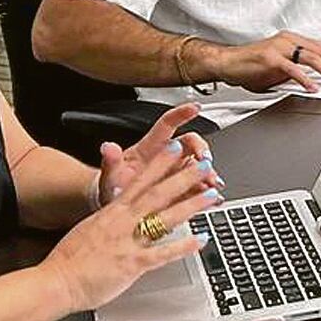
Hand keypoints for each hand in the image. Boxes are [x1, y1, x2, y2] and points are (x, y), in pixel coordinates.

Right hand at [38, 146, 222, 313]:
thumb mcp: (89, 226)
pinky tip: (201, 240)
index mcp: (112, 211)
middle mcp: (122, 222)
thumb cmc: (69, 258)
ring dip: (191, 205)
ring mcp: (129, 241)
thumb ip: (109, 216)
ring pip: (166, 218)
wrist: (57, 281)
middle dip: (184, 176)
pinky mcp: (132, 264)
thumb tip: (120, 209)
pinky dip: (183, 246)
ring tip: (211, 195)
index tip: (175, 148)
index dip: (160, 163)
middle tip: (205, 163)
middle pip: (159, 193)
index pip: (140, 180)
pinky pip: (163, 253)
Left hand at [95, 103, 212, 207]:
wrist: (116, 214)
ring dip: (208, 172)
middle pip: (190, 143)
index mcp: (150, 148)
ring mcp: (176, 173)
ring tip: (211, 182)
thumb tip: (107, 147)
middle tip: (204, 160)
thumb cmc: (113, 189)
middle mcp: (167, 156)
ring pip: (199, 165)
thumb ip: (110, 162)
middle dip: (201, 148)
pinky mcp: (182, 190)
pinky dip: (209, 193)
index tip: (195, 107)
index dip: (181, 114)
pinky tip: (212, 198)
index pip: (167, 124)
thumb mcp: (110, 177)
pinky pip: (200, 187)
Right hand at [196, 31, 320, 90]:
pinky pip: (291, 68)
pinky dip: (304, 79)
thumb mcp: (280, 69)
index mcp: (293, 41)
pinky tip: (313, 87)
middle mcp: (288, 41)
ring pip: (311, 58)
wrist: (227, 63)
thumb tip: (318, 81)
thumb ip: (298, 72)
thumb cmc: (251, 66)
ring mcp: (279, 48)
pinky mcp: (269, 58)